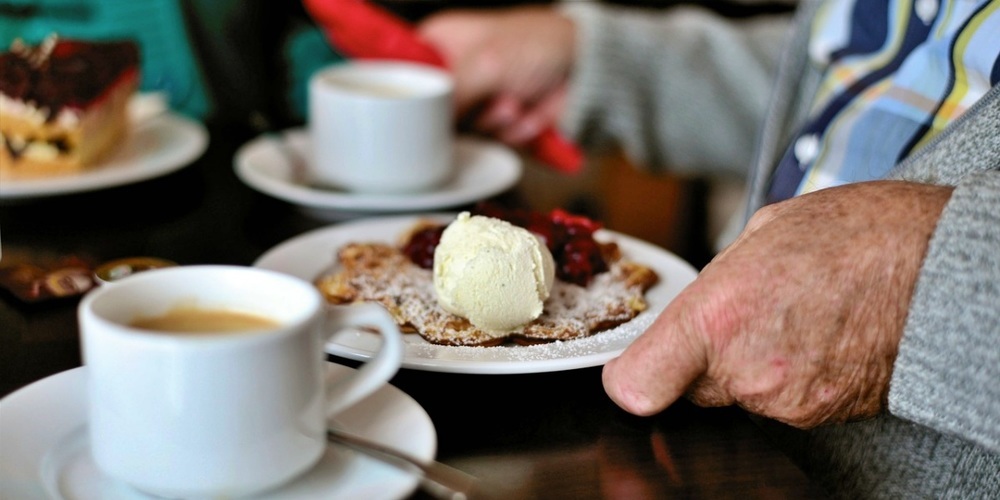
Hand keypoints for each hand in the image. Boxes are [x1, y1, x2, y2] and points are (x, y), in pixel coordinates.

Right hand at [417, 7, 575, 145]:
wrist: (587, 68)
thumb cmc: (538, 45)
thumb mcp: (485, 64)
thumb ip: (447, 96)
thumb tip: (421, 127)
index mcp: (440, 42)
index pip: (403, 72)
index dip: (410, 95)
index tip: (419, 110)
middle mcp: (453, 71)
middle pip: (431, 112)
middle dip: (466, 112)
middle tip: (489, 98)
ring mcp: (476, 98)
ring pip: (462, 132)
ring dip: (494, 121)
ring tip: (515, 102)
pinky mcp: (497, 122)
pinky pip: (490, 140)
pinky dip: (513, 131)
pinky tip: (528, 112)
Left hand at [602, 181, 952, 427]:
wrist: (940, 267)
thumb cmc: (857, 235)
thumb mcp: (762, 233)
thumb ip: (715, 282)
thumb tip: (697, 305)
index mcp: (718, 317)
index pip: (636, 385)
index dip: (631, 376)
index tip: (636, 366)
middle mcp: (747, 371)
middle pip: (690, 386)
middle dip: (704, 357)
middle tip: (746, 315)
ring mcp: (788, 402)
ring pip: (739, 393)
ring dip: (754, 364)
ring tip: (797, 315)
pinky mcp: (822, 418)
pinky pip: (783, 401)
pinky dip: (793, 376)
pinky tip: (819, 335)